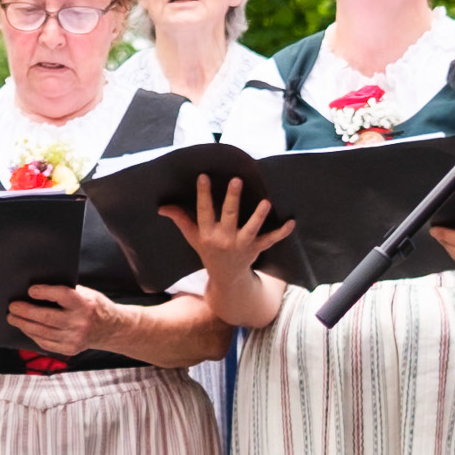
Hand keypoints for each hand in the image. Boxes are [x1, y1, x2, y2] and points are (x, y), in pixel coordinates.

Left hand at [8, 283, 113, 357]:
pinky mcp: (70, 349)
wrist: (111, 329)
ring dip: (24, 325)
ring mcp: (74, 338)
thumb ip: (65, 291)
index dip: (45, 292)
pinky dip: (33, 335)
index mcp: (84, 304)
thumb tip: (37, 290)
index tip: (30, 290)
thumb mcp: (85, 293)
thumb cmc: (93, 306)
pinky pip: (46, 343)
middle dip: (26, 312)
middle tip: (12, 307)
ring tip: (13, 318)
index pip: (61, 296)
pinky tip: (25, 328)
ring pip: (43, 332)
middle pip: (47, 318)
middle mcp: (79, 322)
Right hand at [161, 175, 294, 283]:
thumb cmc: (208, 251)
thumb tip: (162, 207)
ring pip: (251, 228)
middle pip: (229, 216)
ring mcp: (242, 244)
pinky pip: (270, 240)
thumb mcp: (193, 237)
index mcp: (208, 234)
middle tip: (236, 180)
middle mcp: (224, 239)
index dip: (204, 194)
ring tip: (266, 202)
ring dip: (259, 216)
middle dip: (232, 199)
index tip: (204, 176)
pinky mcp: (256, 248)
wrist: (226, 278)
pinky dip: (281, 233)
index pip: (204, 211)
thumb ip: (180, 219)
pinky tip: (292, 222)